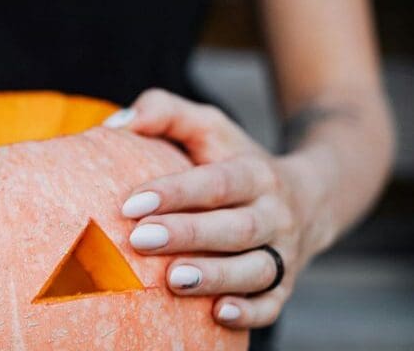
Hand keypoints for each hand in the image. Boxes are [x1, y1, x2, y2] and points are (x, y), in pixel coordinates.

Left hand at [104, 89, 323, 328]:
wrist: (309, 198)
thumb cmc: (234, 160)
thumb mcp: (209, 126)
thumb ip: (165, 112)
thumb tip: (118, 123)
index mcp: (256, 174)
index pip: (217, 183)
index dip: (176, 193)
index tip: (131, 203)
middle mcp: (275, 215)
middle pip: (235, 228)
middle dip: (188, 235)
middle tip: (140, 239)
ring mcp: (283, 253)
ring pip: (255, 269)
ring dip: (215, 276)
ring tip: (173, 279)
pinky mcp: (283, 285)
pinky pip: (272, 304)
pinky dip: (250, 312)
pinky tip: (218, 315)